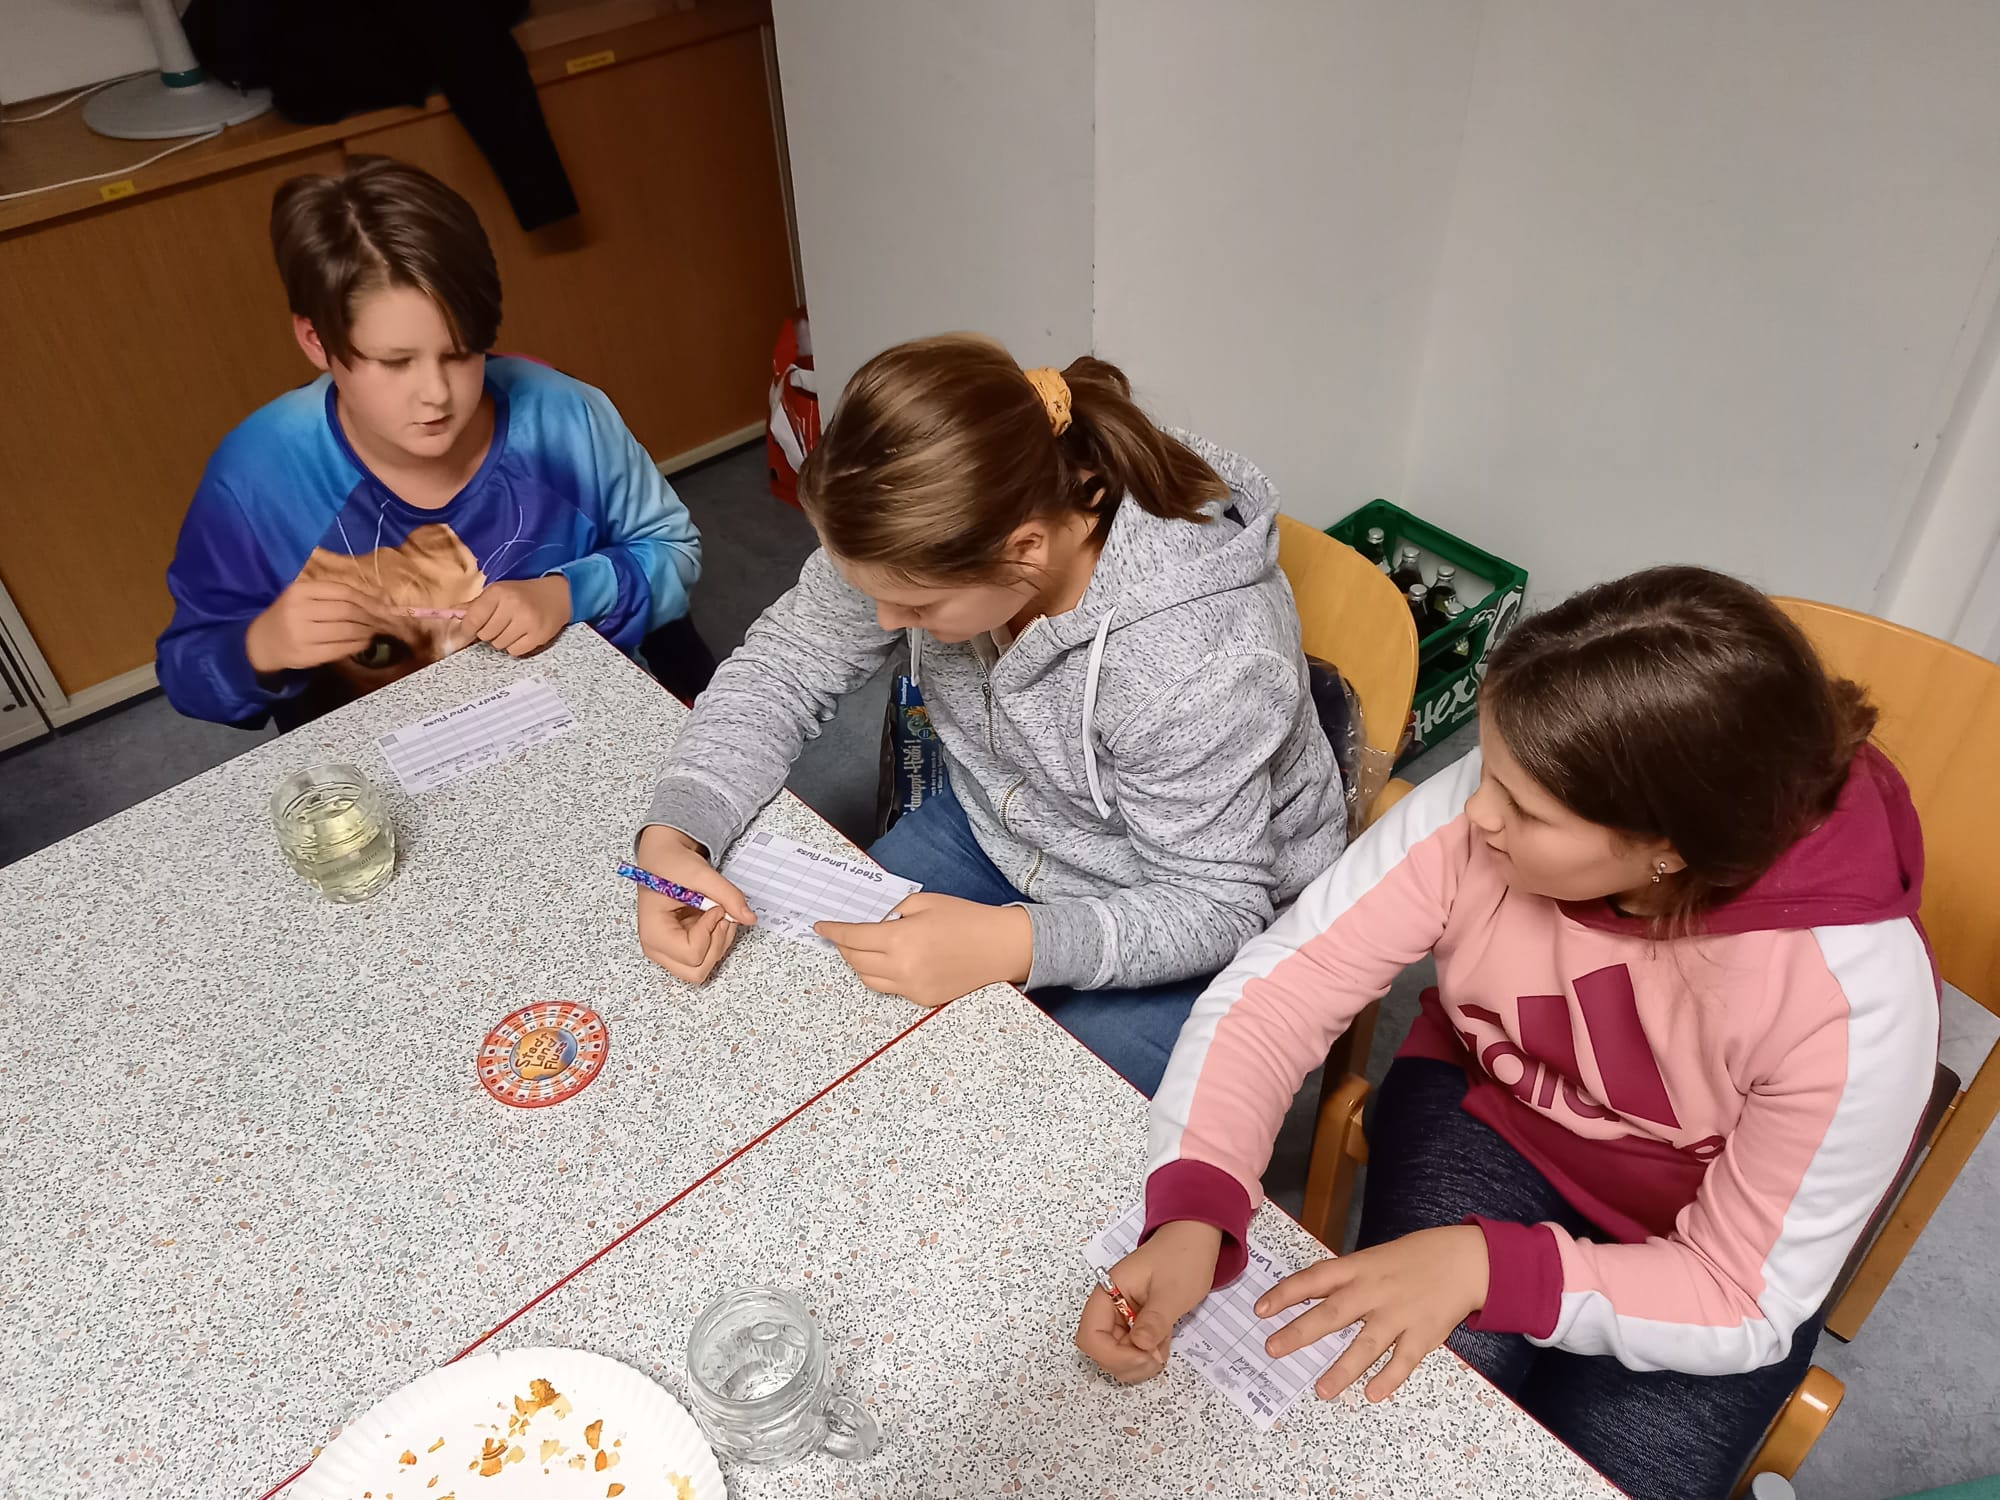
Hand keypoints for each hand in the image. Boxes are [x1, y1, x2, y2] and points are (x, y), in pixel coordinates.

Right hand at [244, 575, 401, 673]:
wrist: (261, 643)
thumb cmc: (289, 615)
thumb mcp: (303, 597)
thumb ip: (332, 595)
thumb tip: (375, 600)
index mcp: (300, 591)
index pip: (343, 591)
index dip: (367, 598)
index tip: (382, 605)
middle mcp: (299, 610)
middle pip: (347, 611)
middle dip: (370, 616)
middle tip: (382, 620)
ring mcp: (302, 634)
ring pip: (346, 630)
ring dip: (366, 631)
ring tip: (373, 631)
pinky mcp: (306, 655)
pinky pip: (340, 649)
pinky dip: (357, 645)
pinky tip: (363, 642)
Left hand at [459, 575, 570, 656]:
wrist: (558, 595)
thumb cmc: (523, 594)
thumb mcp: (498, 592)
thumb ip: (475, 605)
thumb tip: (450, 613)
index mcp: (498, 592)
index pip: (473, 619)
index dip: (468, 628)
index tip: (470, 631)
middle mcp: (512, 605)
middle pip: (485, 634)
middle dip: (489, 632)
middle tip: (500, 624)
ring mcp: (527, 621)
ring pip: (499, 644)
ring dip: (502, 640)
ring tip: (513, 628)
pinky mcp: (538, 635)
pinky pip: (514, 651)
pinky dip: (515, 646)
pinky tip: (522, 635)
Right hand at [633, 824, 755, 984]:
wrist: (665, 858)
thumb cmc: (672, 864)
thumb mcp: (701, 874)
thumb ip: (728, 895)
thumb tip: (748, 918)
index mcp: (653, 933)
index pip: (692, 954)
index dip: (710, 930)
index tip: (713, 906)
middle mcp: (657, 949)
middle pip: (697, 971)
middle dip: (716, 943)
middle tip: (718, 914)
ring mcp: (668, 952)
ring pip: (703, 968)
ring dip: (719, 941)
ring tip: (715, 912)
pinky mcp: (680, 949)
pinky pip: (706, 958)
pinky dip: (717, 939)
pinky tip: (712, 917)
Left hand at [816, 892, 1031, 1007]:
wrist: (1001, 947)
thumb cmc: (968, 920)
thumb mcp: (925, 903)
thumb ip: (893, 912)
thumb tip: (872, 921)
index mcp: (900, 939)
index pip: (853, 937)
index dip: (833, 932)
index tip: (821, 927)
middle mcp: (902, 968)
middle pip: (855, 961)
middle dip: (844, 947)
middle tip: (843, 935)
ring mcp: (912, 987)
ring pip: (868, 979)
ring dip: (859, 963)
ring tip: (865, 948)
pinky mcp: (922, 999)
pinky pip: (890, 989)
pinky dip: (882, 975)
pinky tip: (892, 961)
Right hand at [1074, 1220, 1221, 1383]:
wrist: (1194, 1240)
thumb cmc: (1182, 1258)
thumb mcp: (1172, 1292)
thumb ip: (1154, 1321)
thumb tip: (1141, 1347)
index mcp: (1108, 1293)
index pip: (1090, 1336)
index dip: (1112, 1355)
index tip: (1143, 1355)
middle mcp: (1109, 1307)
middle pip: (1100, 1349)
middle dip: (1126, 1362)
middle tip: (1156, 1357)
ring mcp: (1122, 1316)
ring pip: (1115, 1355)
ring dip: (1136, 1363)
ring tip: (1161, 1351)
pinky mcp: (1136, 1323)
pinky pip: (1131, 1350)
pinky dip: (1145, 1357)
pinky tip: (1162, 1346)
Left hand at [1258, 1225, 1488, 1402]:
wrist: (1464, 1260)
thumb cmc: (1413, 1258)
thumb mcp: (1373, 1258)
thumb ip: (1345, 1278)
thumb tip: (1309, 1295)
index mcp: (1359, 1268)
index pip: (1314, 1279)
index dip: (1285, 1294)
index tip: (1260, 1310)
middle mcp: (1375, 1291)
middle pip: (1332, 1313)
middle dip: (1300, 1332)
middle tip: (1272, 1349)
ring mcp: (1399, 1314)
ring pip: (1366, 1344)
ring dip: (1342, 1369)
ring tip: (1321, 1391)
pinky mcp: (1424, 1335)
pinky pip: (1403, 1361)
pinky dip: (1388, 1378)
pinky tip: (1372, 1394)